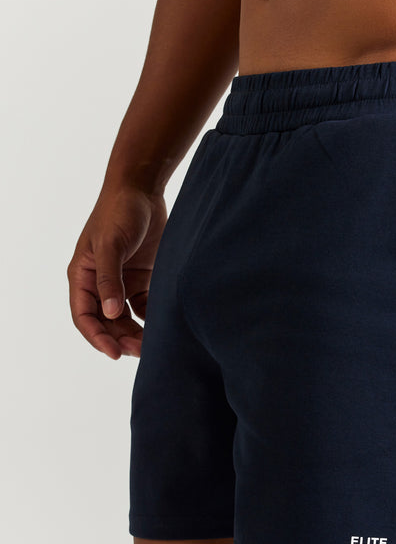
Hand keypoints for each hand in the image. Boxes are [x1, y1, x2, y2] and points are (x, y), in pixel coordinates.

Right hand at [67, 183, 167, 358]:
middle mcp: (100, 283)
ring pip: (126, 318)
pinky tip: (165, 327)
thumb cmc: (119, 211)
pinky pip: (145, 307)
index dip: (97, 337)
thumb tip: (112, 313)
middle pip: (107, 322)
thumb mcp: (111, 244)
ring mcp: (122, 282)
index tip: (114, 353)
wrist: (142, 189)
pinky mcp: (143, 278)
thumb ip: (110, 279)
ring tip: (153, 346)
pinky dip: (152, 319)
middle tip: (140, 352)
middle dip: (120, 339)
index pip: (84, 316)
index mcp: (82, 276)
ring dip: (136, 334)